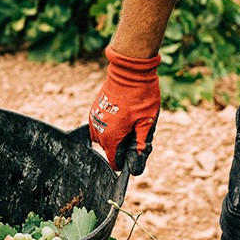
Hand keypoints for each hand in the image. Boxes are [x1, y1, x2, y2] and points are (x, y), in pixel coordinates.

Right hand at [89, 45, 160, 175]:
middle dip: (122, 145)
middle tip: (137, 129)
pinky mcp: (93, 111)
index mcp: (110, 137)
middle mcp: (97, 132)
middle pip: (109, 150)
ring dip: (115, 135)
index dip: (127, 160)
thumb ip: (139, 146)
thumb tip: (135, 168)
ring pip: (104, 139)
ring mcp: (94, 120)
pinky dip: (110, 125)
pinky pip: (100, 127)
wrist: (128, 72)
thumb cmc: (140, 97)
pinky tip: (122, 113)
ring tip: (129, 120)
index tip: (136, 150)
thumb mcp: (146, 124)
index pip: (114, 162)